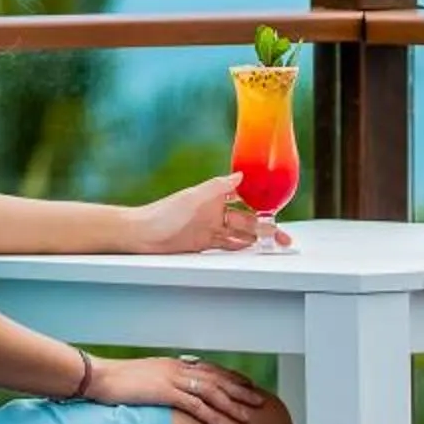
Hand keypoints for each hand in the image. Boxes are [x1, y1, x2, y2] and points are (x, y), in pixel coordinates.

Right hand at [85, 354, 270, 423]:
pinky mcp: (164, 393)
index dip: (231, 378)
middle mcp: (178, 369)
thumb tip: (172, 394)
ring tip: (248, 418)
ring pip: (211, 392)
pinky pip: (194, 405)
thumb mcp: (146, 379)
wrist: (99, 378)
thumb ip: (162, 383)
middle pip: (218, 380)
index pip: (211, 370)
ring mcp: (172, 380)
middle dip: (240, 391)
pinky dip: (211, 416)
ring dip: (232, 405)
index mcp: (175, 365)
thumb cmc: (118, 382)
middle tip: (259, 402)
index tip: (247, 387)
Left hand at [125, 173, 284, 253]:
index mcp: (214, 196)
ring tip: (273, 244)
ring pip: (240, 233)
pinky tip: (252, 249)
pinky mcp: (203, 243)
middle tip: (282, 237)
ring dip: (256, 238)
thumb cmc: (164, 214)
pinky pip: (228, 244)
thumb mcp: (194, 197)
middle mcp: (214, 211)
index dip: (262, 202)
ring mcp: (210, 228)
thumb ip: (219, 186)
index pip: (245, 197)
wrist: (141, 235)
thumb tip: (242, 175)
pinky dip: (241, 246)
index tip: (278, 207)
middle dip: (265, 226)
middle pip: (247, 218)